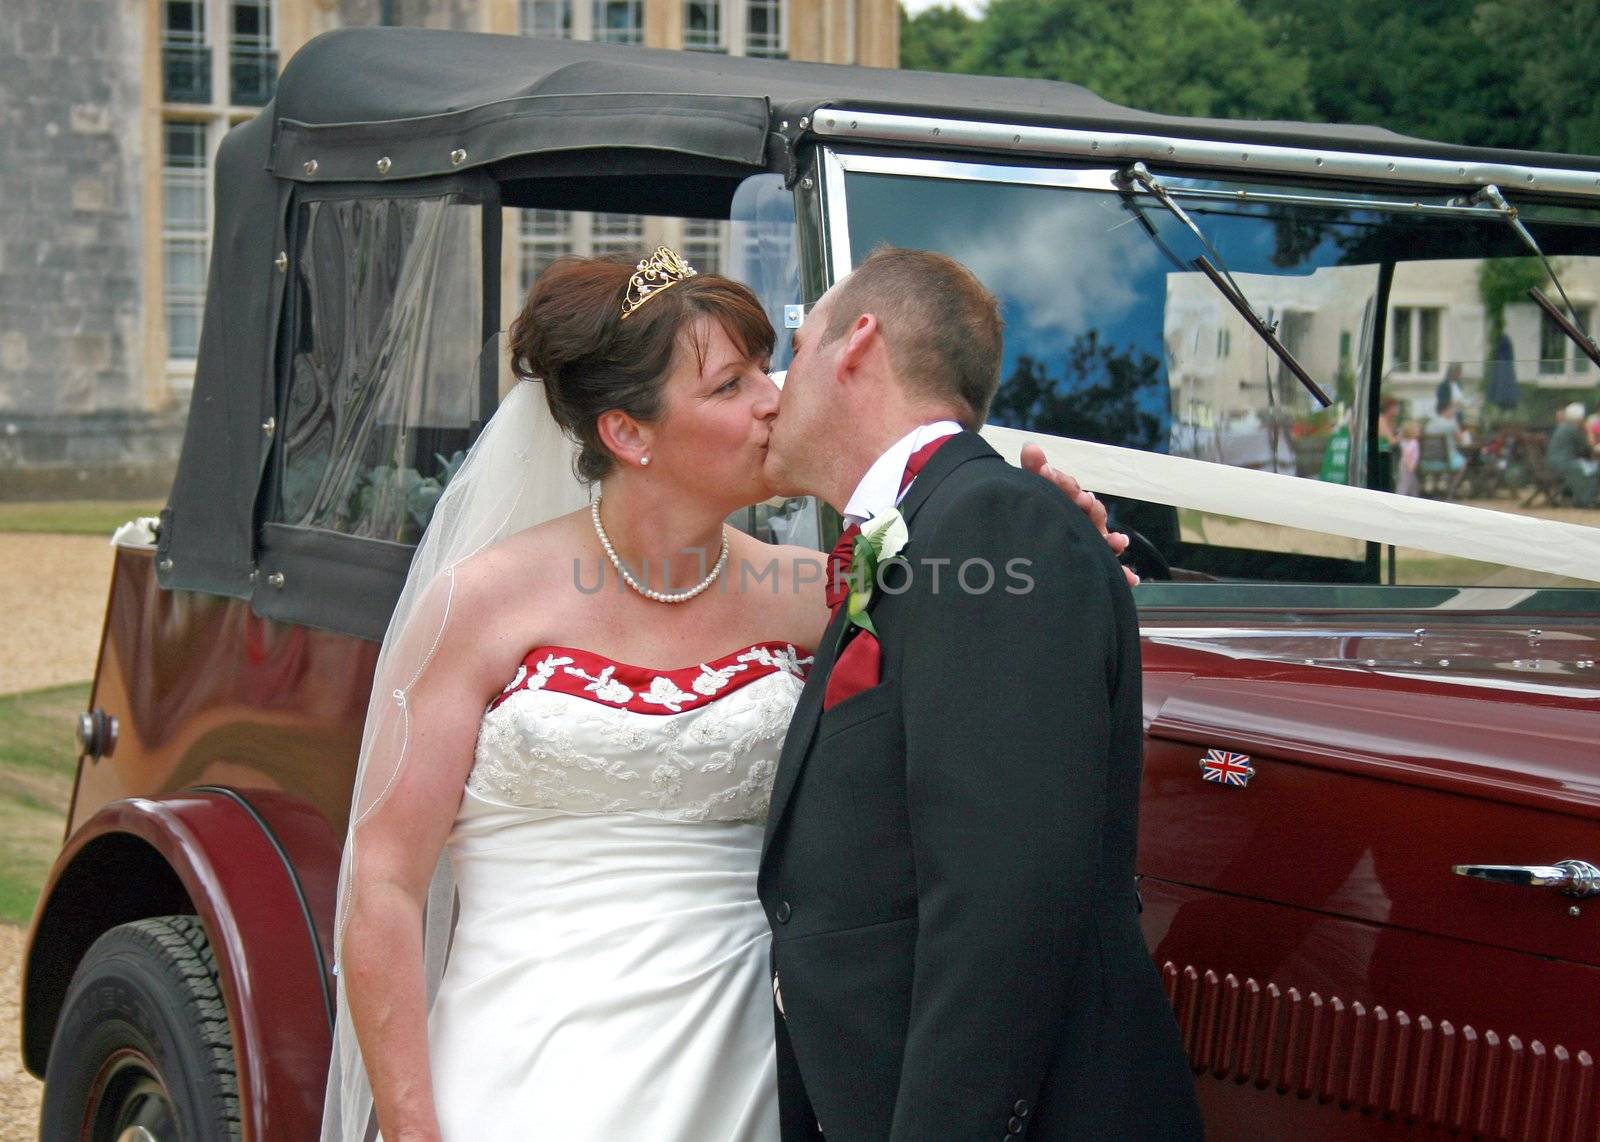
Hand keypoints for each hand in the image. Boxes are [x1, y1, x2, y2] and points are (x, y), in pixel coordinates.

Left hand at [1020, 442, 1138, 587]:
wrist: (1038, 552)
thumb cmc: (1044, 514)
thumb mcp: (1038, 493)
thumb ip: (1034, 470)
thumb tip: (1030, 447)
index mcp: (1070, 502)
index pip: (1068, 488)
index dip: (1060, 481)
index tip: (1046, 471)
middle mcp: (1086, 520)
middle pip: (1092, 511)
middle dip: (1089, 506)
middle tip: (1082, 500)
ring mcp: (1095, 542)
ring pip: (1106, 538)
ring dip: (1112, 539)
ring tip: (1117, 541)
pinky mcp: (1100, 565)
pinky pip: (1116, 571)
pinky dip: (1124, 574)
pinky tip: (1131, 578)